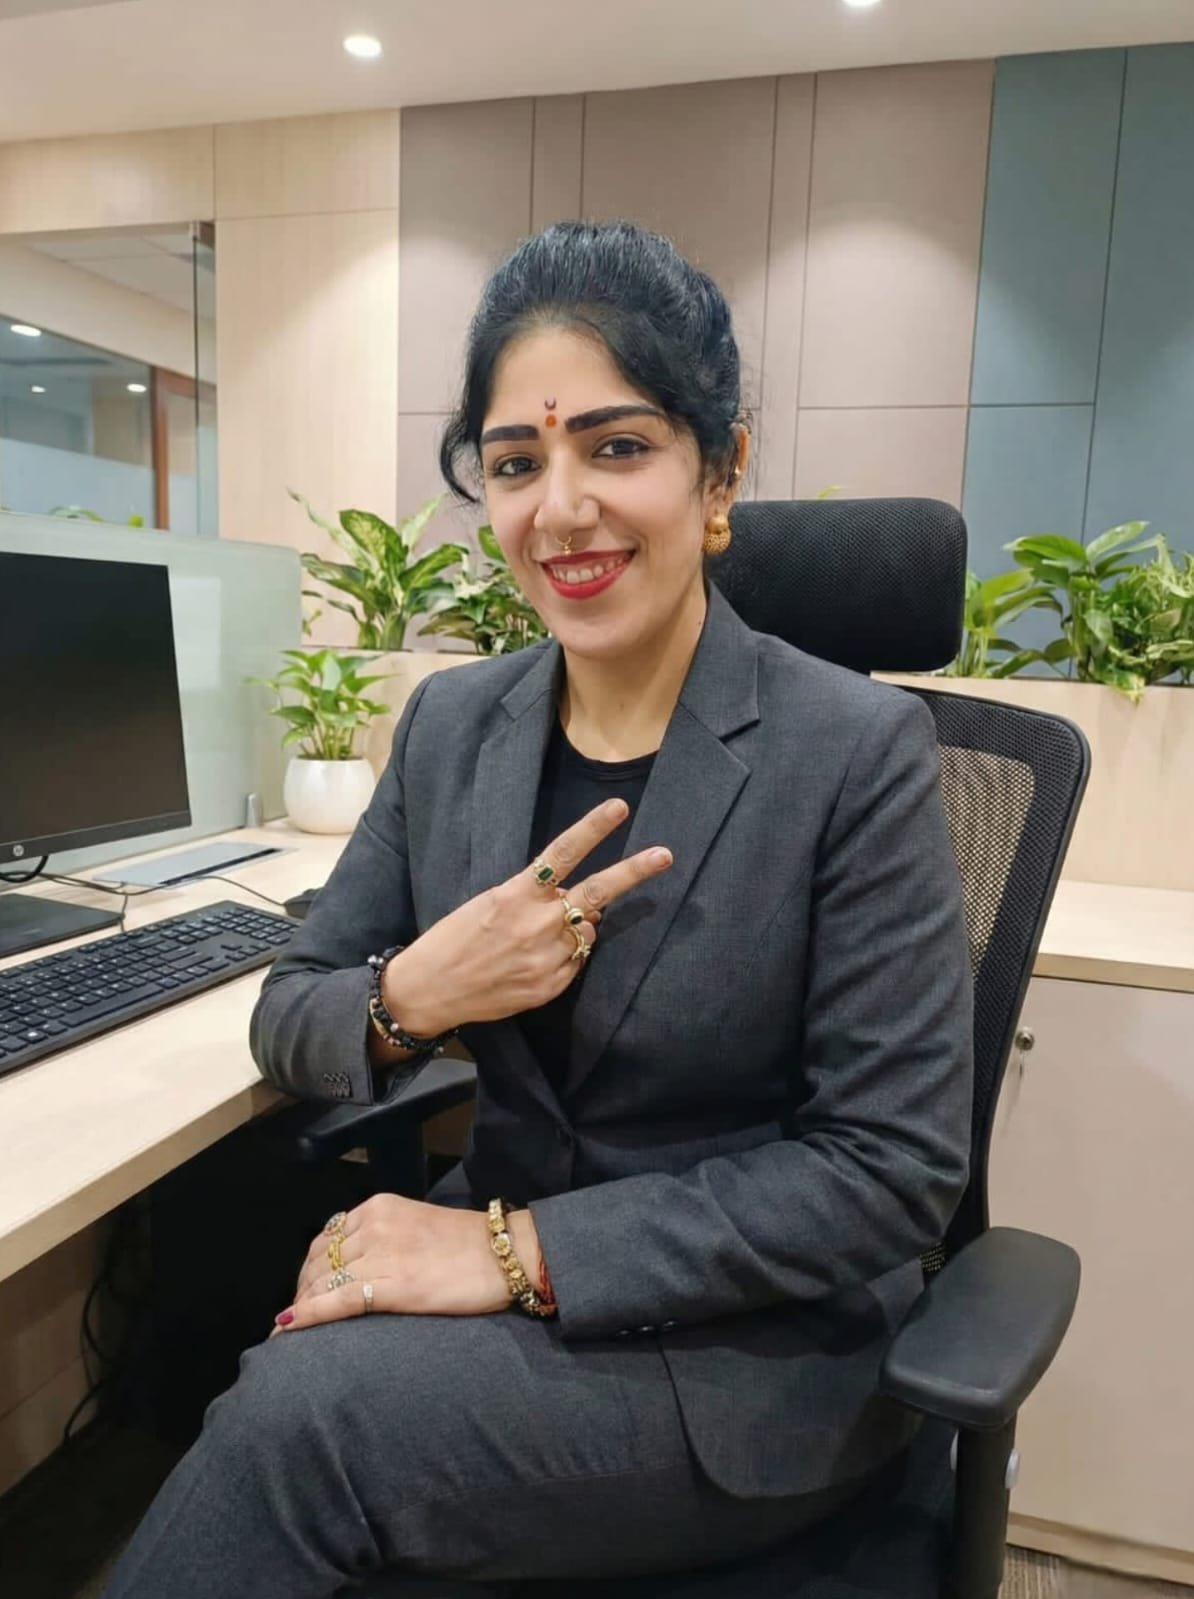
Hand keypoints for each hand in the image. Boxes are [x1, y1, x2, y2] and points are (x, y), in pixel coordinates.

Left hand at [271, 1194, 542, 1332]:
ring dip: (303, 1306)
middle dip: (303, 1289)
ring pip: (322, 1281)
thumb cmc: (469, 1245)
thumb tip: (355, 1265)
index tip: (306, 1291)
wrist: (507, 1255)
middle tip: (300, 1315)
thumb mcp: (416, 1226)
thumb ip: (383, 1237)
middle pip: (318, 1260)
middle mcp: (373, 1223)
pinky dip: (308, 1316)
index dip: (310, 1268)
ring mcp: (381, 1252)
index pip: (326, 1238)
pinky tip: (288, 1329)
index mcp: (379, 1207)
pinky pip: (337, 1301)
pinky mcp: (392, 1284)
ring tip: (294, 1330)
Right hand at [384, 797, 672, 1036]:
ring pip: (587, 931)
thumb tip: (584, 905)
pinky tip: (533, 961)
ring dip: (576, 928)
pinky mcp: (551, 986)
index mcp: (516, 894)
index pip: (562, 854)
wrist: (432, 989)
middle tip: (665, 855)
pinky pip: (576, 962)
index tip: (618, 808)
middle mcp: (538, 923)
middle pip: (597, 891)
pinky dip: (565, 957)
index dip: (592, 829)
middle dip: (634, 872)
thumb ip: (537, 899)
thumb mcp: (490, 903)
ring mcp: (547, 957)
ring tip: (535, 939)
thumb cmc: (455, 938)